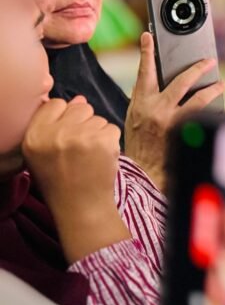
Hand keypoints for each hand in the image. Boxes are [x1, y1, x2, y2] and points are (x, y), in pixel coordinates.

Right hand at [22, 96, 129, 261]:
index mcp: (34, 136)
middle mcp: (55, 133)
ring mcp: (81, 135)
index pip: (55, 104)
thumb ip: (53, 124)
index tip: (65, 133)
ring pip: (97, 118)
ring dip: (97, 132)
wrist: (80, 206)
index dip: (63, 117)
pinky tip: (101, 156)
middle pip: (80, 106)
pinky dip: (110, 140)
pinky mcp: (103, 139)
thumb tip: (78, 99)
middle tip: (79, 147)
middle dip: (82, 123)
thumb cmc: (59, 180)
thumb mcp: (41, 153)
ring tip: (89, 155)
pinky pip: (111, 128)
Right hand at [124, 32, 224, 190]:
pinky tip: (221, 108)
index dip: (147, 53)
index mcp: (141, 103)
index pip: (144, 72)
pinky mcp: (184, 131)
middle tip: (210, 60)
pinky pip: (204, 116)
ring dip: (212, 89)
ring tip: (221, 83)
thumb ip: (144, 101)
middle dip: (197, 68)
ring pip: (198, 97)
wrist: (142, 174)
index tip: (149, 36)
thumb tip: (152, 83)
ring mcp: (171, 120)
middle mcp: (156, 109)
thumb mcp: (134, 119)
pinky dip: (213, 111)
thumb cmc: (138, 146)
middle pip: (181, 80)